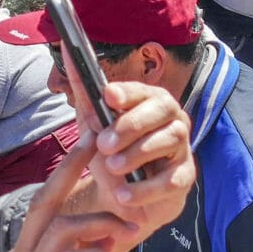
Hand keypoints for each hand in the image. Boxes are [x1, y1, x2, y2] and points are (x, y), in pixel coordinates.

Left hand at [58, 80, 193, 242]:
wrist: (123, 200)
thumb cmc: (111, 155)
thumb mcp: (93, 126)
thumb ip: (84, 92)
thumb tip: (68, 51)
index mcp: (150, 102)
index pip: (144, 90)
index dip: (128, 91)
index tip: (109, 96)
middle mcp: (172, 119)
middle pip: (163, 108)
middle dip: (132, 123)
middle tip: (104, 144)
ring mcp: (181, 148)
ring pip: (170, 139)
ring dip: (138, 153)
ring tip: (114, 167)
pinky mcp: (184, 178)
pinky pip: (171, 179)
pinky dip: (145, 188)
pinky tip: (124, 195)